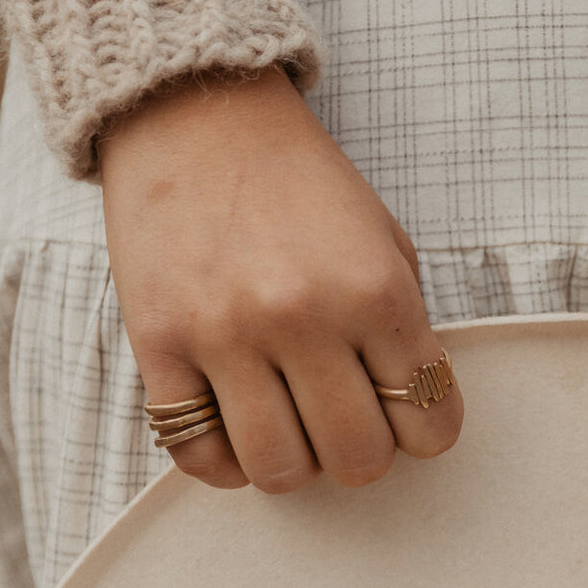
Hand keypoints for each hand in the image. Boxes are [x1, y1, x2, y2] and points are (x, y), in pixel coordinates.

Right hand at [99, 68, 461, 491]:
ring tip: (293, 428)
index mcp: (375, 291)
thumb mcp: (384, 240)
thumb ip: (404, 327)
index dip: (428, 432)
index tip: (411, 419)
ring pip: (279, 470)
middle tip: (349, 426)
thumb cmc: (302, 184)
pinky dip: (225, 462)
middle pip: (357, 458)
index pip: (429, 421)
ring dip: (296, 464)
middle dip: (363, 455)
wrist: (198, 116)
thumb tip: (410, 411)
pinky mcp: (159, 345)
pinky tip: (237, 429)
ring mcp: (225, 335)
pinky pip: (197, 453)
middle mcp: (304, 318)